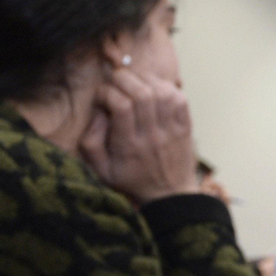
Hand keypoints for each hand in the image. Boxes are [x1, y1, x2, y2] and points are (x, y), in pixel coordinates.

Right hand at [79, 68, 199, 204]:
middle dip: (124, 78)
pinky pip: (179, 98)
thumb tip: (98, 113)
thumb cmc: (132, 180)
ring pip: (162, 92)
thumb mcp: (102, 170)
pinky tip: (154, 88)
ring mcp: (171, 131)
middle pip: (142, 94)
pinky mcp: (185, 128)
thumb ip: (91, 143)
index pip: (121, 106)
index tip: (101, 96)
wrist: (170, 196)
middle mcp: (152, 136)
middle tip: (116, 81)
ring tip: (134, 82)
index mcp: (129, 146)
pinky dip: (166, 86)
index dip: (107, 92)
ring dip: (145, 79)